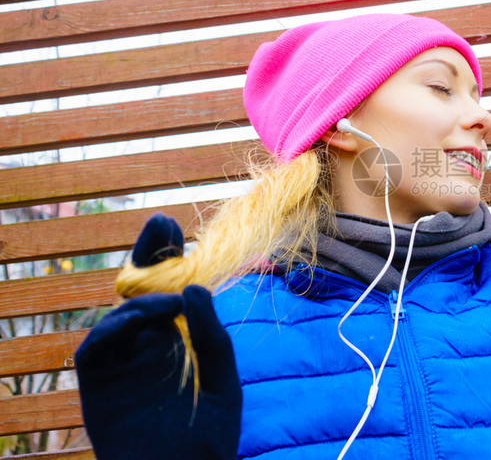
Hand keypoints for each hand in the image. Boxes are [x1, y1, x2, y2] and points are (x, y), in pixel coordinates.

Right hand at [75, 215, 240, 459]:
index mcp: (178, 341)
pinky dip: (117, 326)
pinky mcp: (98, 385)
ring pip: (120, 314)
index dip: (167, 258)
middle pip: (141, 293)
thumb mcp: (223, 380)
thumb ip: (211, 335)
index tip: (171, 225)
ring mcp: (122, 363)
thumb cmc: (207, 437)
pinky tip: (148, 319)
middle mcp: (148, 346)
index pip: (170, 291)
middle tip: (160, 224)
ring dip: (142, 298)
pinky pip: (97, 346)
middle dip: (148, 256)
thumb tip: (193, 287)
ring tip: (171, 298)